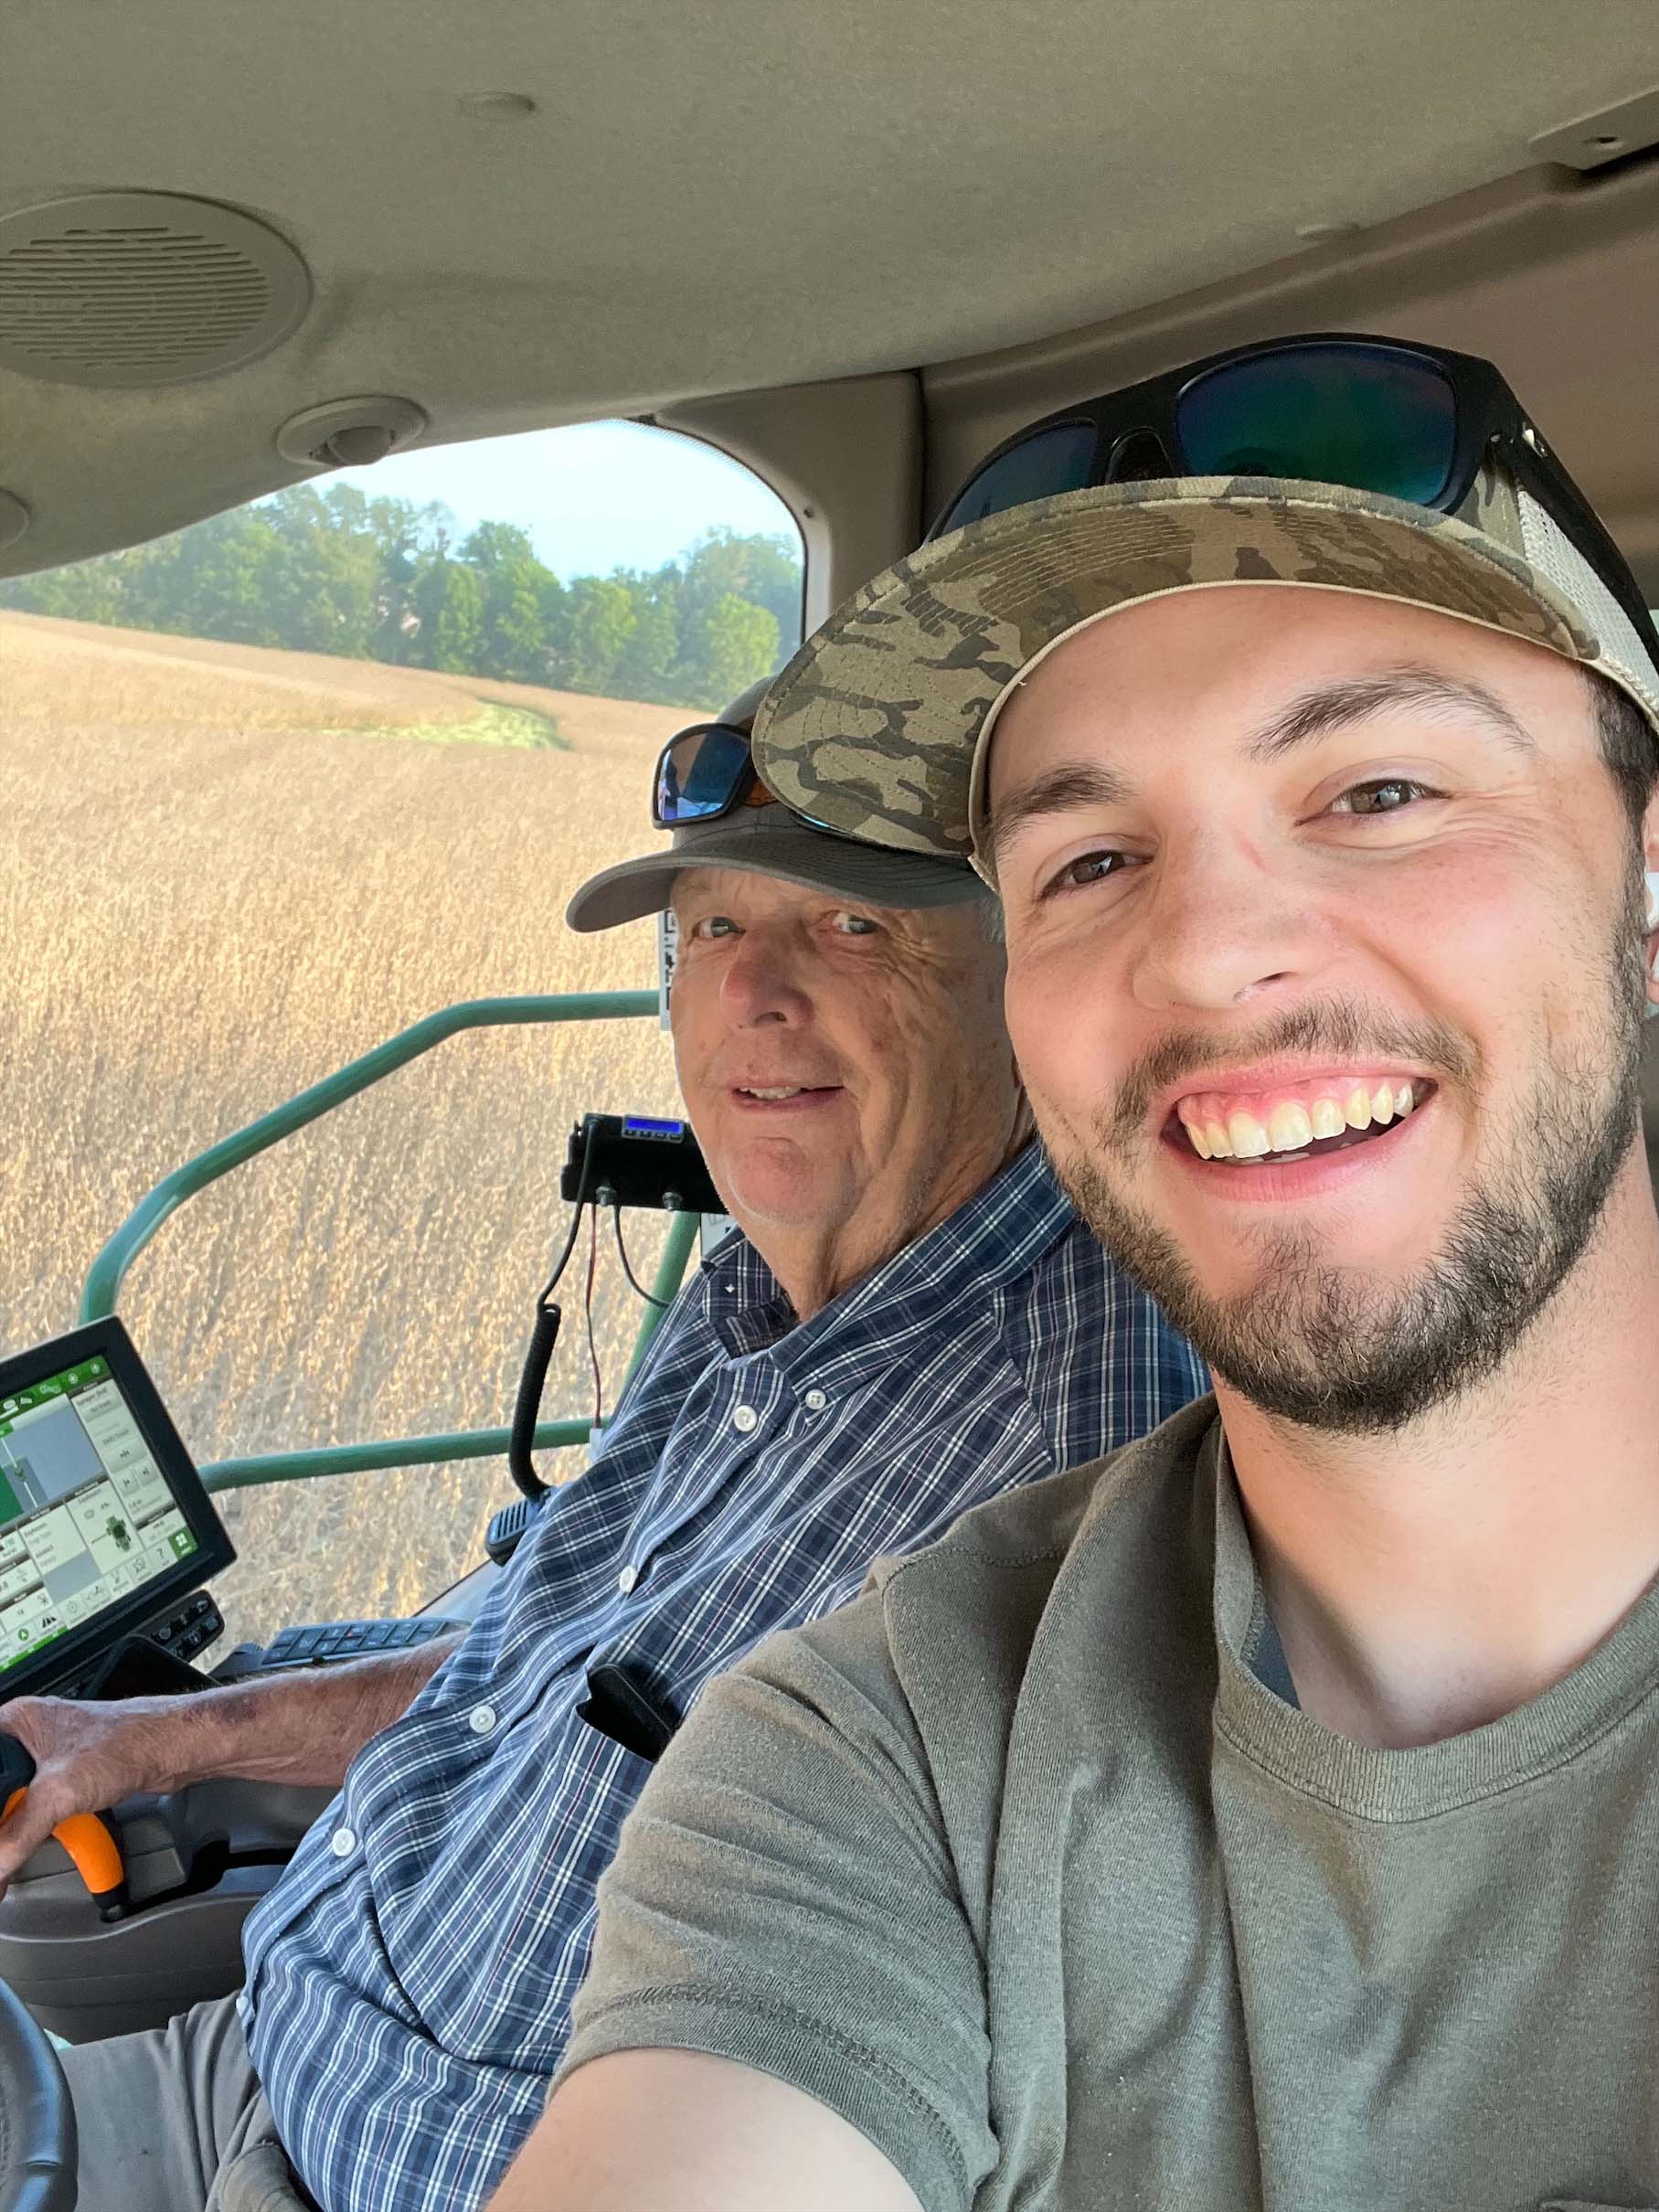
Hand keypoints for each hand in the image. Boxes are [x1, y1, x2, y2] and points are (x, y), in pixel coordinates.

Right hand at [0, 1694, 195, 1898]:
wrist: (173, 1749)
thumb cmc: (128, 1741)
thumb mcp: (57, 1793)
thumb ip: (16, 1834)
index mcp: (16, 1721)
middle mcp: (32, 1734)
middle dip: (1, 1819)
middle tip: (2, 1844)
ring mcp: (53, 1755)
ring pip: (15, 1798)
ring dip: (12, 1826)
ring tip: (10, 1848)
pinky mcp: (72, 1774)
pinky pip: (40, 1805)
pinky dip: (33, 1826)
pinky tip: (33, 1840)